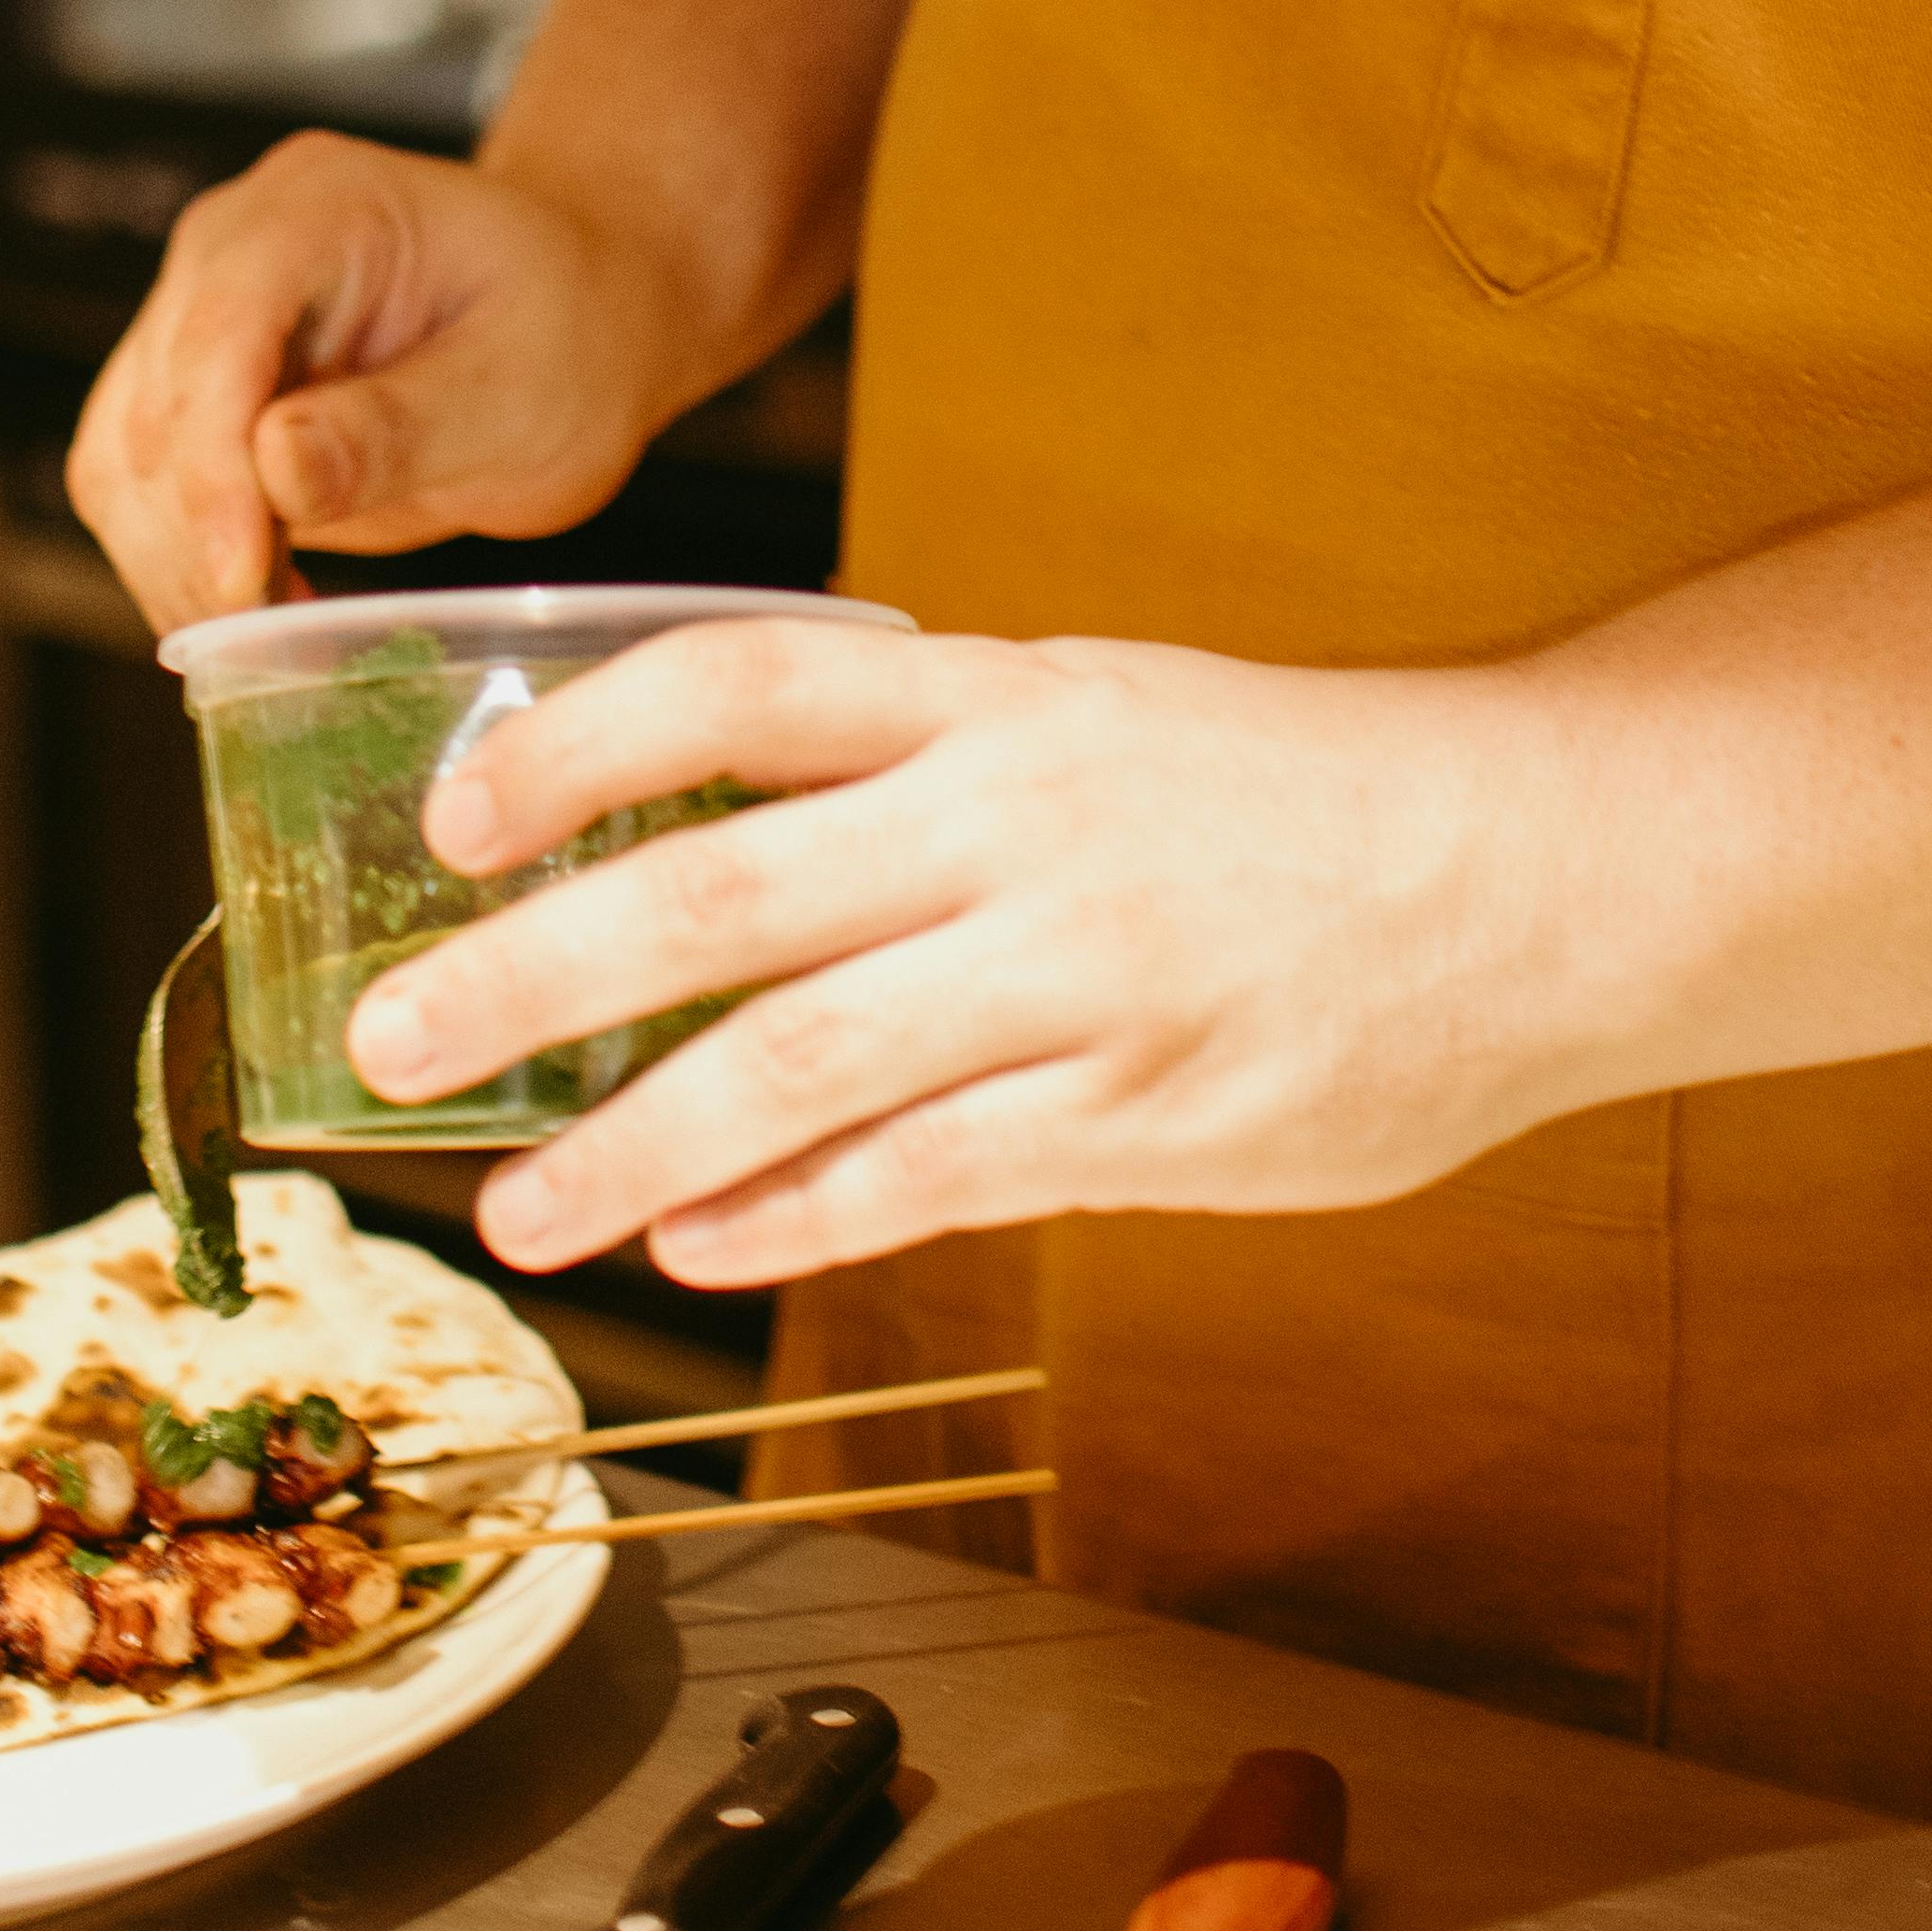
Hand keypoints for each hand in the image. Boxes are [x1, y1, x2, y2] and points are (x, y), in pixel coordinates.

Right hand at [65, 136, 684, 626]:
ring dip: (178, 565)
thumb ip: (399, 426)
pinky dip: (183, 565)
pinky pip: (140, 491)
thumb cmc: (570, 332)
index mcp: (317, 207)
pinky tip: (260, 609)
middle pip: (154, 406)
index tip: (243, 577)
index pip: (219, 333)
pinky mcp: (193, 395)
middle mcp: (231, 248)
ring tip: (274, 635)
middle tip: (274, 642)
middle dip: (198, 537)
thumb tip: (271, 468)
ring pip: (121, 460)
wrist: (579, 318)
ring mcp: (200, 318)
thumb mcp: (521, 383)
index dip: (213, 465)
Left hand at [345, 613, 1593, 1288]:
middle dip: (528, 974)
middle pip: (721, 895)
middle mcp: (1024, 823)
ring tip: (521, 1210)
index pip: (743, 682)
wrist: (1544, 868)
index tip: (453, 813)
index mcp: (1002, 698)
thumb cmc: (1300, 794)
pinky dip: (796, 1220)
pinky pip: (929, 1176)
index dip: (581, 743)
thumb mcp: (1101, 714)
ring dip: (632, 1146)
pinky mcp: (1149, 1116)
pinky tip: (703, 1247)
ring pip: (801, 1068)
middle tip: (387, 1038)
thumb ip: (925, 774)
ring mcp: (1086, 976)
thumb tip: (717, 842)